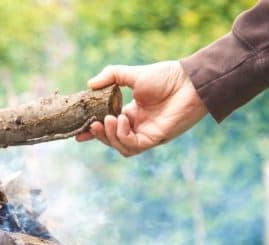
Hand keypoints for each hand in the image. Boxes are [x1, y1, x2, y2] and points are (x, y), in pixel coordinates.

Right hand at [77, 61, 207, 156]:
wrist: (189, 81)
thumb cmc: (166, 76)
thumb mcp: (132, 74)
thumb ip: (111, 76)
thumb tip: (89, 84)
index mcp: (132, 114)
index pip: (108, 127)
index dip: (93, 132)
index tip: (78, 132)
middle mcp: (138, 126)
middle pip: (112, 140)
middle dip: (99, 135)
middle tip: (92, 124)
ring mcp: (146, 134)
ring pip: (121, 146)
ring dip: (110, 136)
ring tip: (107, 120)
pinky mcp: (155, 138)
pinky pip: (133, 145)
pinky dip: (123, 135)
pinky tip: (122, 120)